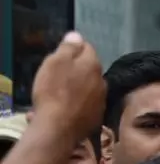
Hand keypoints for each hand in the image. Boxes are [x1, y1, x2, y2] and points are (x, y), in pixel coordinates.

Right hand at [31, 32, 105, 146]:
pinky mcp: (95, 119)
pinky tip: (66, 110)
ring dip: (77, 89)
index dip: (74, 49)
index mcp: (93, 64)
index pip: (87, 48)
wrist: (58, 128)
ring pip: (88, 89)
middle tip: (59, 76)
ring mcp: (101, 101)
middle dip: (76, 71)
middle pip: (89, 70)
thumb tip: (77, 35)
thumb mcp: (55, 63)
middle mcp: (102, 81)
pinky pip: (85, 107)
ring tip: (61, 95)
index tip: (63, 54)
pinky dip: (77, 106)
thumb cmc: (54, 91)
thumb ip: (68, 48)